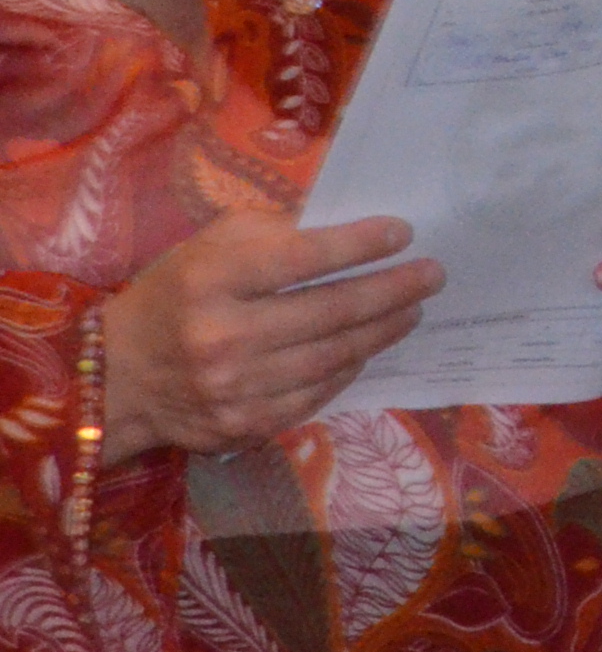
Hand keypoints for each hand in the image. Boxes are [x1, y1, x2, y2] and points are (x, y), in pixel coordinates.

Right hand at [100, 209, 441, 461]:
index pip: (303, 258)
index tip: (404, 233)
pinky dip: (350, 366)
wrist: (118, 376)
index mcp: (212, 280)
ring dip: (384, 329)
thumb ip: (271, 231)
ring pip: (334, 355)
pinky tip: (369, 346)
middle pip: (332, 311)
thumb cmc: (173, 296)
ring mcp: (236, 387)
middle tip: (434, 274)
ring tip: (413, 307)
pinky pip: (318, 391)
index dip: (360, 245)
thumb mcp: (207, 246)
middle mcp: (224, 336)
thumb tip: (344, 228)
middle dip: (393, 289)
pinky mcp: (246, 423)